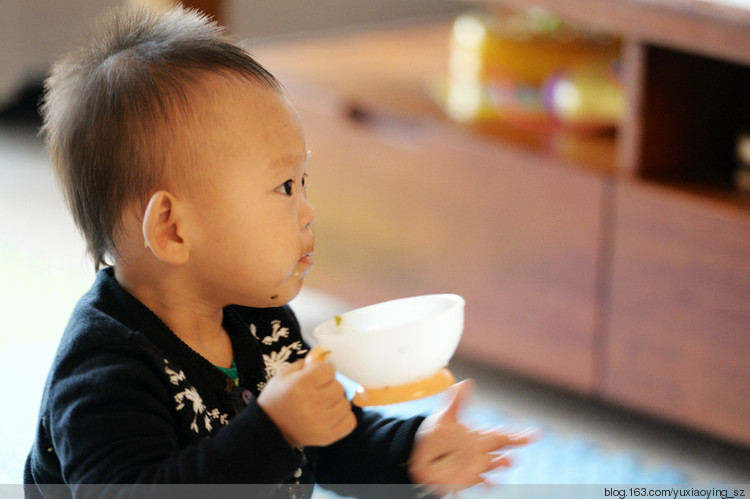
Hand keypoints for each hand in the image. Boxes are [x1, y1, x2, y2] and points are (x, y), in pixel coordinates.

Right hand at [257, 346, 355, 447]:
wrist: (270, 430)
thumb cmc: (277, 399)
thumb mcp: (285, 375)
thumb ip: (306, 362)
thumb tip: (323, 351)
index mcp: (300, 386)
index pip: (329, 370)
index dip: (322, 372)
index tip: (314, 378)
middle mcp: (312, 404)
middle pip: (339, 386)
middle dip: (329, 386)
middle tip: (317, 392)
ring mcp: (321, 423)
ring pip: (346, 404)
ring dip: (337, 402)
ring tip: (322, 405)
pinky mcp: (327, 437)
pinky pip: (350, 421)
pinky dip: (343, 417)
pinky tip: (330, 415)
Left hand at [409, 380, 536, 495]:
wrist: (421, 454)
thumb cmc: (435, 435)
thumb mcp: (445, 416)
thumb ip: (456, 400)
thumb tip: (466, 382)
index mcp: (479, 437)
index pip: (503, 435)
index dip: (520, 435)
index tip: (536, 434)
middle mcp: (480, 452)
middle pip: (503, 448)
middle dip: (514, 445)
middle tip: (524, 441)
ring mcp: (475, 466)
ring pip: (494, 464)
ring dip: (502, 462)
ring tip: (507, 459)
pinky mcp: (466, 478)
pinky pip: (480, 482)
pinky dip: (487, 483)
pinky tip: (491, 483)